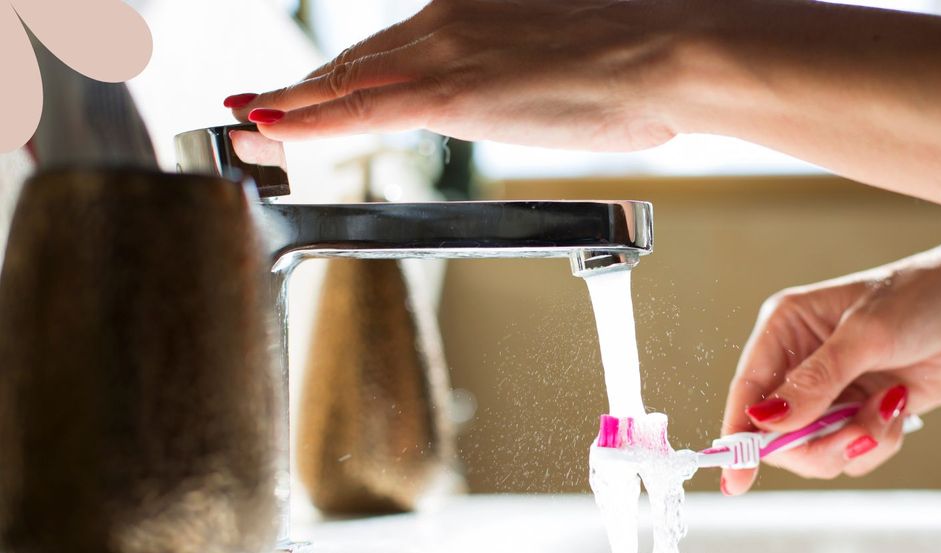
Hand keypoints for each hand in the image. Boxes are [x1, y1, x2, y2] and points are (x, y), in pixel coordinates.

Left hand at [226, 0, 696, 149]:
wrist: (667, 50)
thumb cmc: (640, 56)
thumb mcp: (569, 55)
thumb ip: (528, 70)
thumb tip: (530, 89)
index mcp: (473, 12)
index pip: (389, 49)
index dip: (341, 72)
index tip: (310, 88)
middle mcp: (446, 20)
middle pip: (355, 63)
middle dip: (302, 88)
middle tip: (256, 104)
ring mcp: (443, 52)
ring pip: (344, 82)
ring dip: (290, 104)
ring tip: (248, 120)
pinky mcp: (449, 90)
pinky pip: (357, 110)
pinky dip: (308, 119)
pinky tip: (270, 127)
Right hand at [720, 225, 940, 494]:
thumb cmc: (922, 298)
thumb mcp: (866, 335)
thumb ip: (816, 381)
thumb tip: (766, 420)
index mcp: (785, 330)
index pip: (748, 394)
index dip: (739, 438)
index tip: (738, 479)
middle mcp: (800, 364)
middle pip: (778, 436)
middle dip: (818, 444)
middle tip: (857, 433)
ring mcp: (831, 393)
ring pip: (817, 452)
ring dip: (856, 441)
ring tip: (889, 408)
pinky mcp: (861, 413)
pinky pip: (853, 452)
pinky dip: (879, 441)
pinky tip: (899, 406)